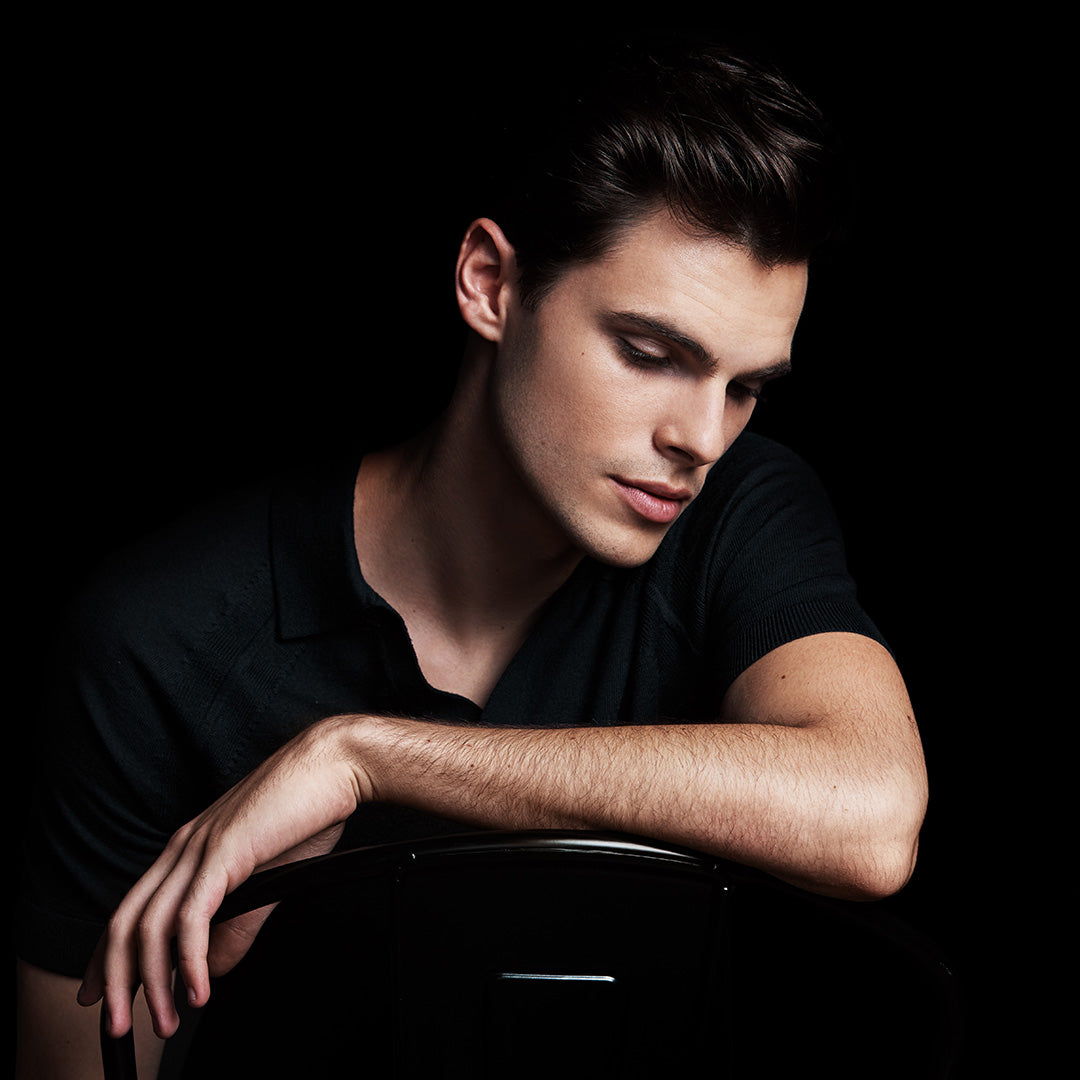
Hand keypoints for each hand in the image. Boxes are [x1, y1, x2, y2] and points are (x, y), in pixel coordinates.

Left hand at [78, 716, 369, 1038]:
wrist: (337, 763)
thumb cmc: (311, 809)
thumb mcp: (269, 876)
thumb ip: (240, 922)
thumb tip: (214, 967)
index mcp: (192, 846)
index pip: (133, 908)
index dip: (108, 954)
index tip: (100, 993)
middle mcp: (185, 845)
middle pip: (126, 921)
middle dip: (113, 979)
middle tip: (112, 1026)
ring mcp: (201, 847)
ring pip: (151, 925)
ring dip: (151, 982)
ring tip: (164, 1021)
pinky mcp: (226, 851)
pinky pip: (193, 916)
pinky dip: (189, 960)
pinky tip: (200, 988)